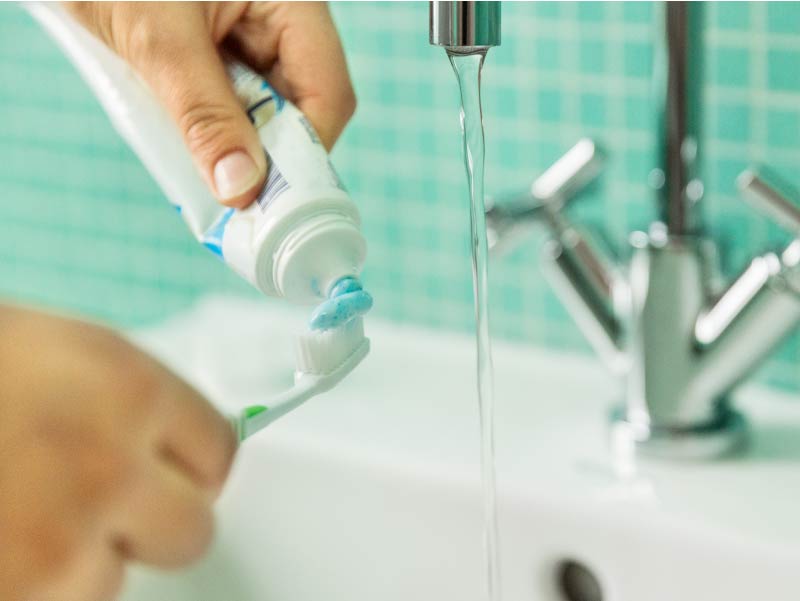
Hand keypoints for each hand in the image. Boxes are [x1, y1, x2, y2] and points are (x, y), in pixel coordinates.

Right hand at [0, 305, 235, 600]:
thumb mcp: (44, 353)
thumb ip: (114, 403)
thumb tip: (156, 446)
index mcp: (123, 387)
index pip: (217, 451)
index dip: (190, 465)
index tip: (172, 472)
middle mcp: (106, 468)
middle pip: (191, 530)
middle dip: (150, 525)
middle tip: (96, 508)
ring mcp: (56, 549)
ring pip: (110, 583)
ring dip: (73, 564)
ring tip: (13, 520)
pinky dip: (27, 590)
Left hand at [67, 1, 355, 207]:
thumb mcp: (160, 38)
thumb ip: (204, 113)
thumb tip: (241, 188)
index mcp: (292, 5)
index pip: (328, 94)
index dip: (305, 153)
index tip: (267, 198)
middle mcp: (281, 23)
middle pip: (300, 108)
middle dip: (264, 153)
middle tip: (229, 197)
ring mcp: (250, 36)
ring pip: (262, 111)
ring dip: (231, 143)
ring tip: (197, 168)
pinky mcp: (218, 49)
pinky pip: (228, 102)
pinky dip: (207, 127)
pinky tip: (182, 139)